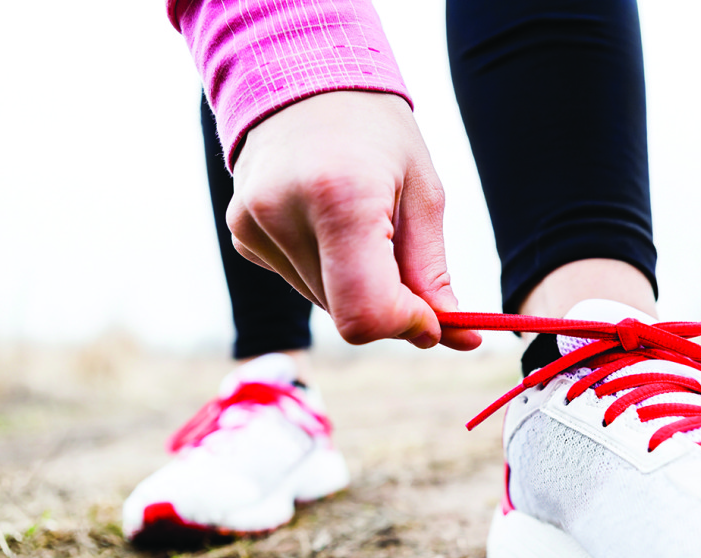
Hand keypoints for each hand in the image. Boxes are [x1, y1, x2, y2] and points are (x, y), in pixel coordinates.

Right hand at [226, 91, 480, 350]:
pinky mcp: (241, 233)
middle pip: (346, 315)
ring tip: (363, 225)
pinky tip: (328, 221)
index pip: (365, 314)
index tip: (432, 314)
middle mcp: (284, 214)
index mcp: (340, 198)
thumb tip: (460, 339)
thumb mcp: (422, 194)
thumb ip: (433, 274)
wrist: (304, 76)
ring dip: (357, 287)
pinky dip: (326, 270)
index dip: (406, 326)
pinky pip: (298, 281)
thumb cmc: (376, 132)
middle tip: (404, 262)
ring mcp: (252, 225)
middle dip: (388, 306)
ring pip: (323, 304)